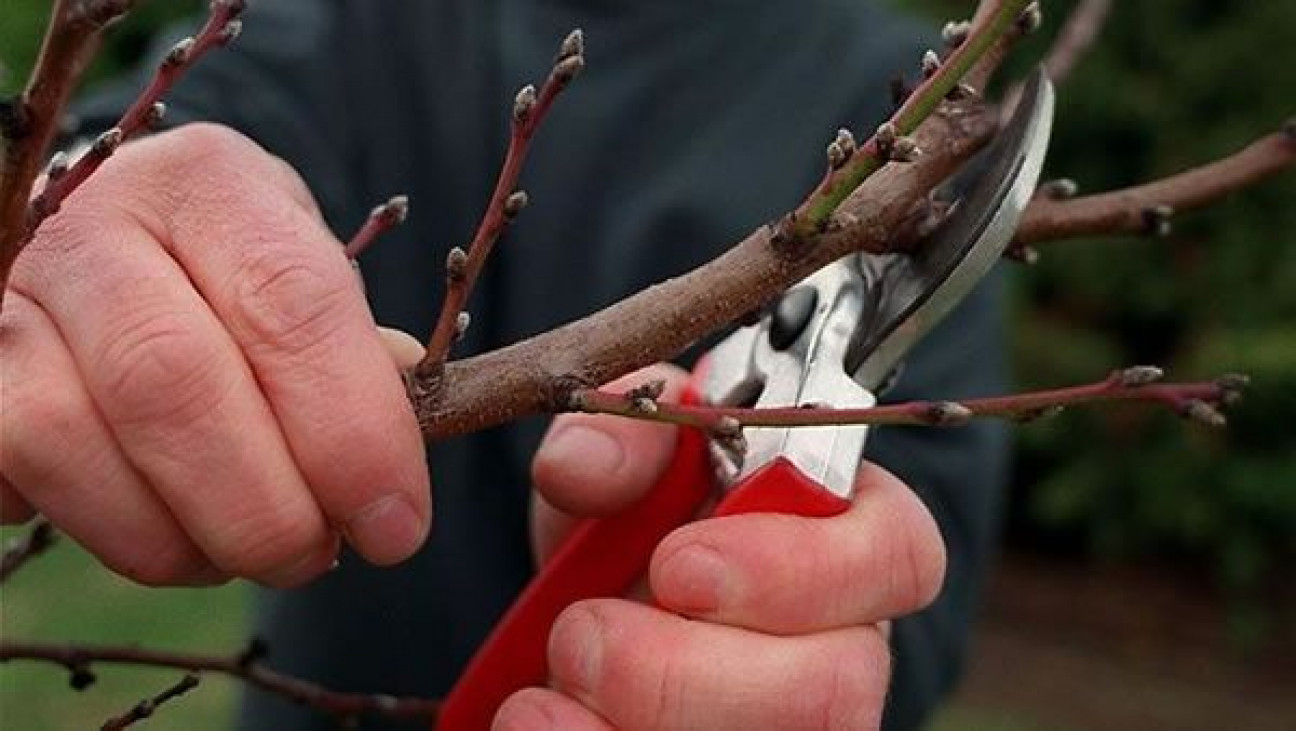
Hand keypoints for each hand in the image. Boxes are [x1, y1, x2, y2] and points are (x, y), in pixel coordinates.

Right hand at [0, 124, 430, 586]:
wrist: (126, 244)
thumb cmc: (243, 279)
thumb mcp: (316, 286)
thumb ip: (358, 367)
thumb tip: (384, 484)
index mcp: (213, 184)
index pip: (291, 306)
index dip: (352, 433)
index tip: (396, 527)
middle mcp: (94, 222)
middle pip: (170, 381)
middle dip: (260, 508)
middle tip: (314, 559)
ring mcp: (9, 295)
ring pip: (70, 442)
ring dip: (175, 538)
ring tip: (242, 553)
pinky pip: (13, 476)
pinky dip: (100, 528)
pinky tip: (162, 526)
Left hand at [499, 365, 946, 729]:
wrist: (601, 602)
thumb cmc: (646, 514)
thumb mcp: (629, 452)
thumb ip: (621, 431)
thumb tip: (587, 461)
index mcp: (848, 536)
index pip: (899, 556)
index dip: (800, 569)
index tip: (675, 564)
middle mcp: (845, 643)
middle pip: (839, 686)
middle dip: (687, 670)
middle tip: (583, 632)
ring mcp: (798, 719)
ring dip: (641, 722)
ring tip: (550, 684)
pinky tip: (540, 718)